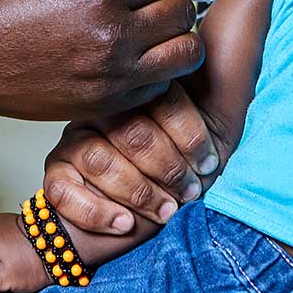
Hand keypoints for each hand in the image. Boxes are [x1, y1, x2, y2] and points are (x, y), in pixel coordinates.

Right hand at [0, 0, 202, 121]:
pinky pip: (157, 87)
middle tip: (151, 7)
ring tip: (150, 38)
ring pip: (184, 55)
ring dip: (173, 42)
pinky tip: (129, 65)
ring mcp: (112, 76)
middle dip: (169, 5)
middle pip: (181, 14)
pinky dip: (153, 74)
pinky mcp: (104, 105)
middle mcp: (112, 36)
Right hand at [40, 83, 217, 234]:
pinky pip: (63, 191)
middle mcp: (100, 114)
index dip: (190, 134)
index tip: (210, 164)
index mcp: (134, 95)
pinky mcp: (55, 174)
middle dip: (168, 167)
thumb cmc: (173, 172)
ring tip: (166, 212)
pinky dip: (96, 211)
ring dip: (139, 191)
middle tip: (190, 192)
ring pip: (99, 159)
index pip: (162, 99)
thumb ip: (204, 118)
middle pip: (132, 131)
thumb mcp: (194, 143)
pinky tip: (124, 223)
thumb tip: (236, 69)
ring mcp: (73, 142)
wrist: (134, 210)